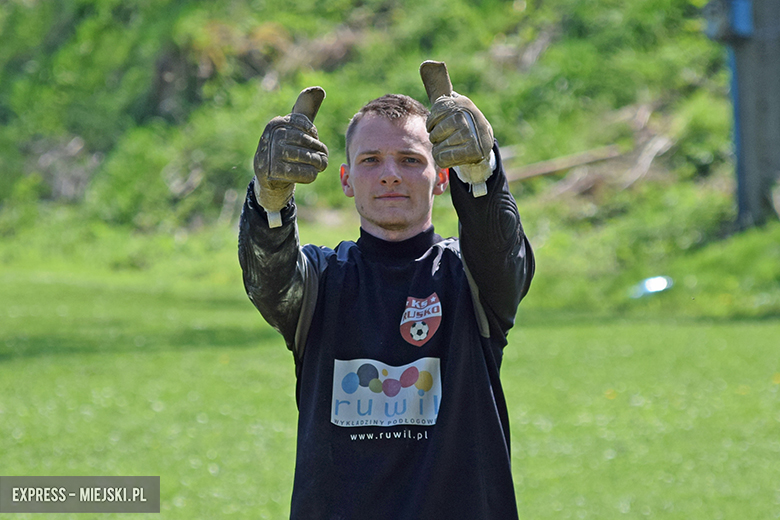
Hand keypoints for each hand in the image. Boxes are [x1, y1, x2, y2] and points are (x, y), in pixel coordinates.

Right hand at [253, 87, 327, 226]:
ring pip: (309, 159)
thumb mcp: (294, 127)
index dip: (314, 136)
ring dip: (318, 165)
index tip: (311, 140)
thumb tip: (318, 89)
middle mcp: (272, 137)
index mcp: (277, 124)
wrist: (269, 178)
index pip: (307, 127)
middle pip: (309, 143)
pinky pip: (305, 173)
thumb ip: (306, 109)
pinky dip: (311, 176)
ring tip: (318, 166)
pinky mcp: (274, 174)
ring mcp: (271, 155)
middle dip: (320, 152)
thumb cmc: (286, 148)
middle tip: (322, 158)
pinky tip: (308, 175)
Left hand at [420, 61, 493, 196]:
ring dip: (440, 149)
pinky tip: (454, 154)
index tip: (438, 123)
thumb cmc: (459, 121)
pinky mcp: (474, 151)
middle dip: (436, 137)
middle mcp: (469, 116)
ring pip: (439, 146)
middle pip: (435, 132)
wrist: (482, 143)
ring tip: (452, 145)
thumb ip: (438, 85)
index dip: (432, 121)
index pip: (436, 112)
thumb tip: (428, 63)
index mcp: (461, 103)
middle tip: (446, 136)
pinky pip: (445, 158)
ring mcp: (473, 134)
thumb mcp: (449, 103)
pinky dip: (444, 159)